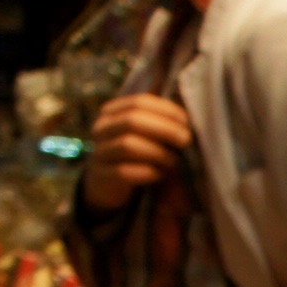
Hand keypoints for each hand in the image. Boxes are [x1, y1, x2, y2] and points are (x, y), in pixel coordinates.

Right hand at [80, 92, 192, 210]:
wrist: (108, 184)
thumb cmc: (135, 154)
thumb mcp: (144, 133)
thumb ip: (159, 119)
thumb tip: (187, 112)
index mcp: (112, 112)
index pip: (139, 102)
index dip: (166, 110)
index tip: (187, 122)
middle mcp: (101, 129)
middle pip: (132, 121)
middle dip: (165, 129)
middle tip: (186, 140)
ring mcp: (99, 152)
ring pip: (128, 145)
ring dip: (157, 153)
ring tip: (174, 161)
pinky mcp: (102, 176)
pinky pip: (124, 172)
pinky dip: (147, 172)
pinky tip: (160, 174)